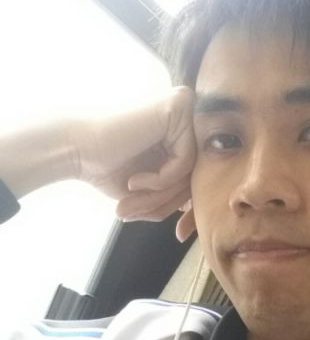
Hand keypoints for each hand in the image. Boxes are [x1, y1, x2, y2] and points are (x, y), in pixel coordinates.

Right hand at [68, 86, 196, 240]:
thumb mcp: (154, 191)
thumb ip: (180, 196)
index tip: (177, 233)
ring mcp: (186, 107)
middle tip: (136, 213)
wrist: (76, 151)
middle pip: (199, 173)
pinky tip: (135, 181)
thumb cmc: (110, 170)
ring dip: (162, 194)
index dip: (186, 206)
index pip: (201, 175)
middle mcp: (189, 114)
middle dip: (169, 201)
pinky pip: (186, 159)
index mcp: (184, 132)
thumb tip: (202, 209)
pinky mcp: (179, 106)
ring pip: (194, 169)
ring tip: (131, 196)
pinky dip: (162, 179)